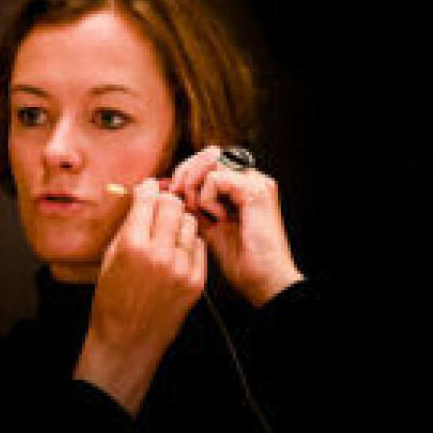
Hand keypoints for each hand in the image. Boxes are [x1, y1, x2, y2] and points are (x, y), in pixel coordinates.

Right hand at [73, 178, 206, 414]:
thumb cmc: (113, 300)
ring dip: (178, 222)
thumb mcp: (110, 257)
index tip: (148, 188)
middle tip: (159, 207)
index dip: (147, 189)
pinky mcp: (195, 280)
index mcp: (132, 245)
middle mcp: (159, 254)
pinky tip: (175, 251)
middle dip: (165, 201)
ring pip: (189, 222)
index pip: (148, 198)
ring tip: (167, 233)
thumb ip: (127, 226)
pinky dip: (188, 243)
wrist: (128, 339)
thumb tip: (139, 199)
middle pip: (173, 205)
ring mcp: (180, 267)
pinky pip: (198, 245)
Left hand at [170, 146, 303, 307]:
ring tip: (198, 209)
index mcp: (242, 185)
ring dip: (194, 183)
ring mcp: (256, 182)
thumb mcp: (208, 225)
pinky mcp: (255, 190)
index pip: (208, 159)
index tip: (172, 193)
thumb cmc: (241, 259)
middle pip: (209, 153)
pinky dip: (207, 197)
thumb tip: (169, 189)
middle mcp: (251, 179)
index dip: (186, 171)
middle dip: (186, 172)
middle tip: (177, 195)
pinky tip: (217, 217)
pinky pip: (217, 178)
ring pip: (212, 161)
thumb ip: (194, 204)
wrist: (263, 279)